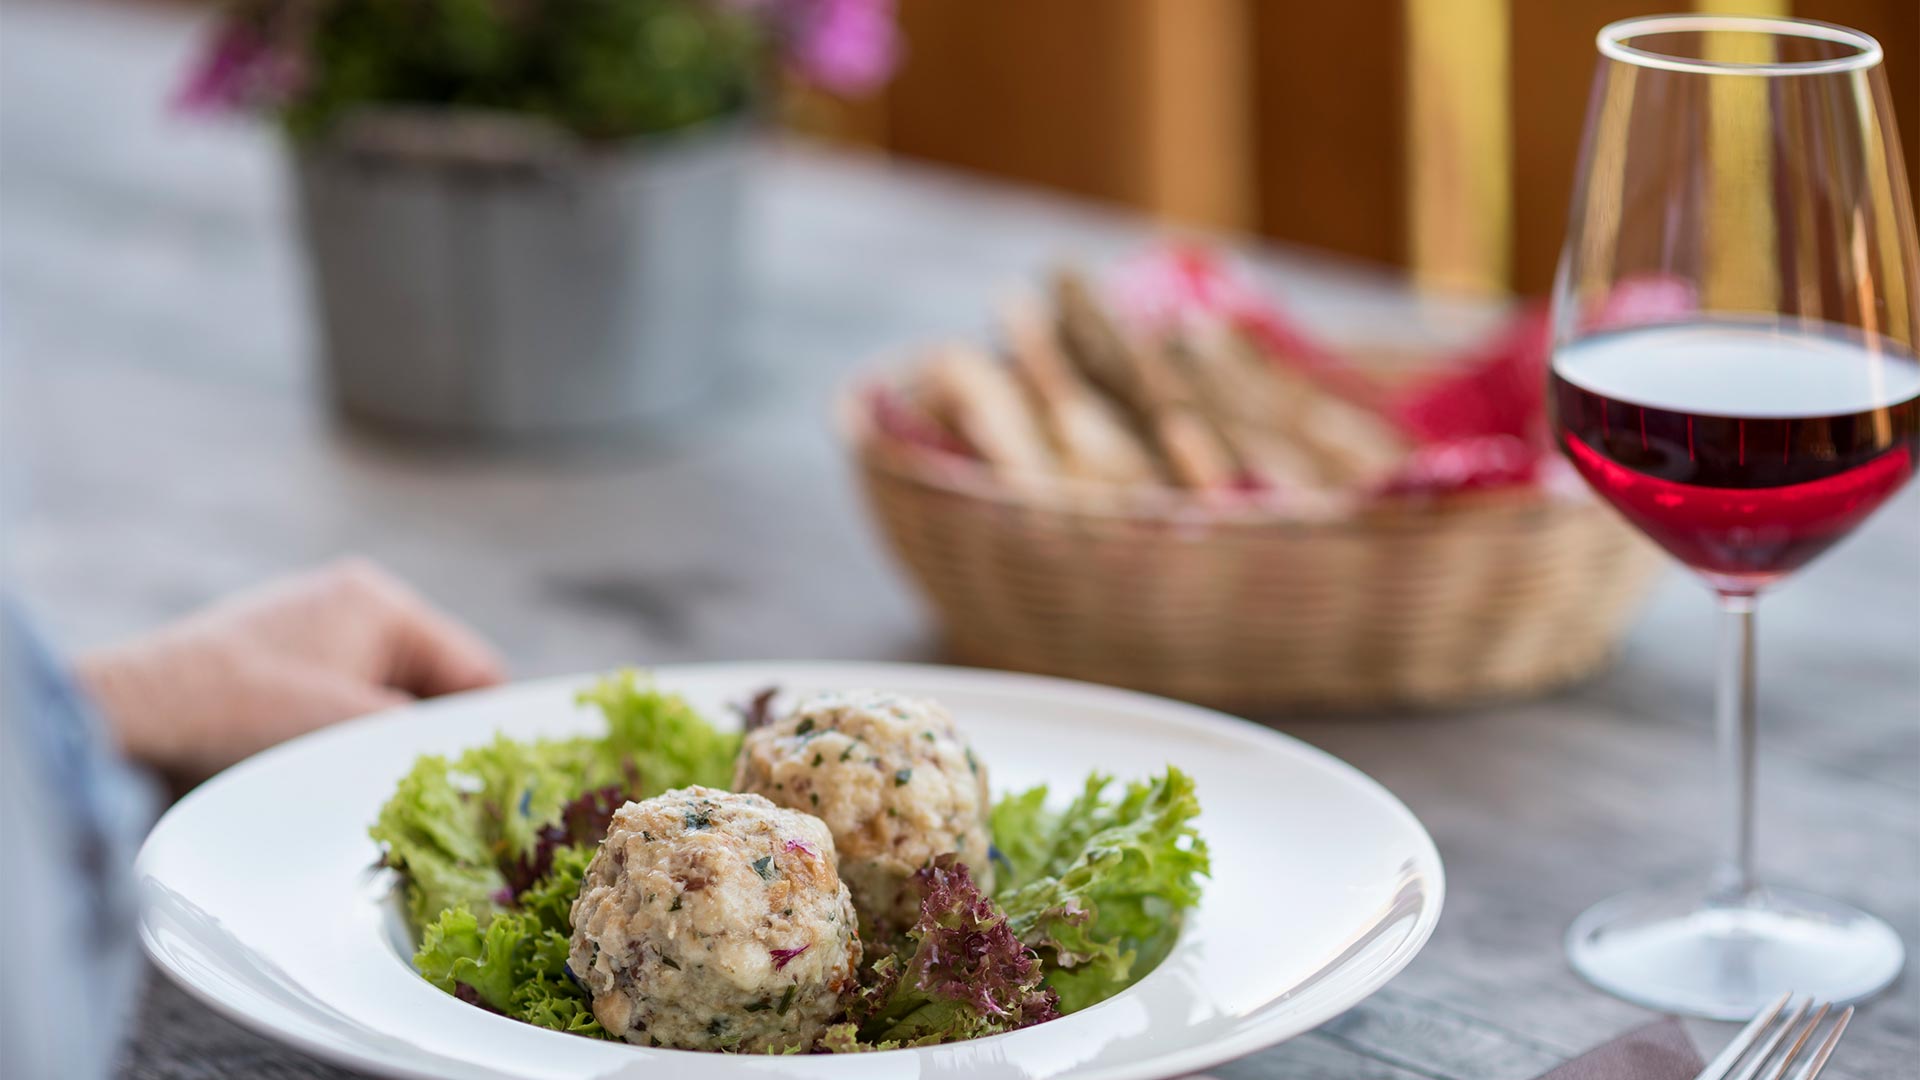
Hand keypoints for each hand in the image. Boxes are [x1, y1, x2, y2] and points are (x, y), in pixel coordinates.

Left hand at [78, 559, 503, 778]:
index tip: (495, 784)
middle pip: (433, 685)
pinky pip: (343, 703)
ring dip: (385, 744)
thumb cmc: (236, 712)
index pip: (475, 669)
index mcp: (379, 602)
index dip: (487, 730)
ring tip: (373, 789)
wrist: (127, 719)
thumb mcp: (351, 732)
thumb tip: (484, 775)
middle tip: (435, 797)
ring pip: (389, 699)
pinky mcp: (279, 663)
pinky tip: (330, 775)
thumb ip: (426, 744)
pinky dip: (346, 739)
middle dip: (431, 739)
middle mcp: (350, 603)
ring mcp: (311, 630)